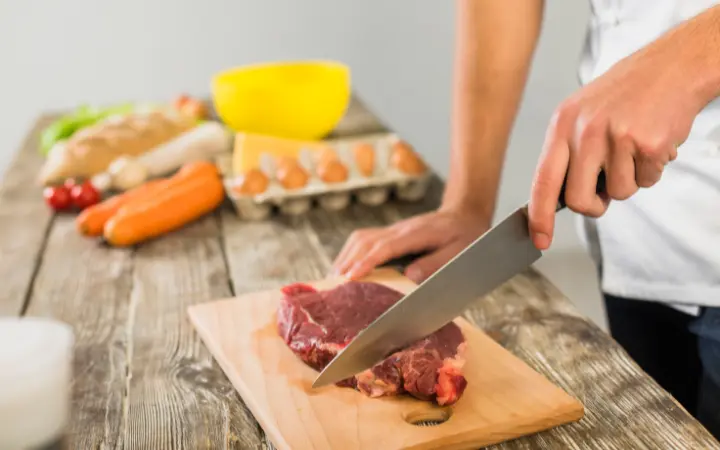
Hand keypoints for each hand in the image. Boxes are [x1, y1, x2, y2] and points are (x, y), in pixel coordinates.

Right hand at [332, 208, 489, 282]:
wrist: (465, 213)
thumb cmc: (466, 236)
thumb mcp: (459, 252)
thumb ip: (435, 264)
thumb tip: (408, 275)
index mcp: (417, 234)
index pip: (386, 246)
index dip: (367, 261)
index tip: (351, 276)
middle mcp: (400, 229)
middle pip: (365, 240)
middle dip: (347, 261)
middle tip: (333, 284)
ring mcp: (393, 229)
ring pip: (360, 238)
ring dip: (345, 257)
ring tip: (334, 279)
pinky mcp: (390, 232)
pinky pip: (363, 239)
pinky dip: (350, 253)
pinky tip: (345, 268)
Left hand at [527, 38, 705, 249]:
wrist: (673, 64)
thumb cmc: (626, 93)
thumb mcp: (583, 113)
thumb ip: (569, 153)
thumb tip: (561, 198)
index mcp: (563, 124)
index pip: (543, 179)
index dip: (539, 215)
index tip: (539, 238)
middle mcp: (584, 130)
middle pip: (578, 199)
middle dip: (593, 205)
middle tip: (605, 191)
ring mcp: (615, 136)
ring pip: (618, 193)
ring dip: (630, 180)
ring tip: (635, 149)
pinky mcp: (647, 143)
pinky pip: (647, 181)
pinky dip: (653, 170)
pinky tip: (654, 143)